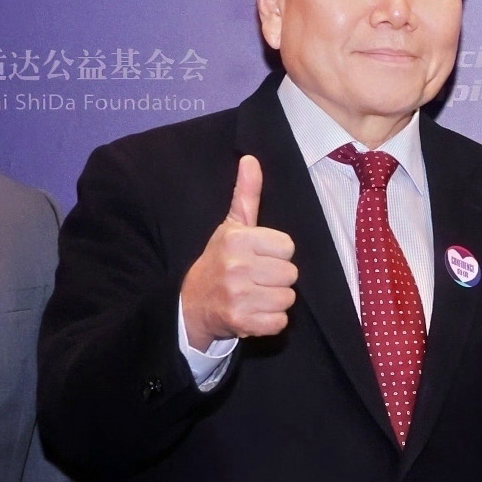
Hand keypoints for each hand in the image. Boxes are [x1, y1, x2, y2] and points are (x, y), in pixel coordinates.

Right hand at [179, 154, 299, 347]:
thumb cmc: (218, 261)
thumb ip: (247, 195)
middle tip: (255, 279)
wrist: (191, 304)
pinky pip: (279, 322)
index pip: (288, 247)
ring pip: (288, 298)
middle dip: (277, 279)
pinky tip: (253, 313)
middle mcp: (237, 265)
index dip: (277, 255)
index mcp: (238, 239)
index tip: (257, 258)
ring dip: (274, 301)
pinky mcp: (241, 321)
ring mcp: (238, 294)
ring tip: (254, 296)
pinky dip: (270, 322)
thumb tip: (251, 159)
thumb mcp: (231, 227)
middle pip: (291, 274)